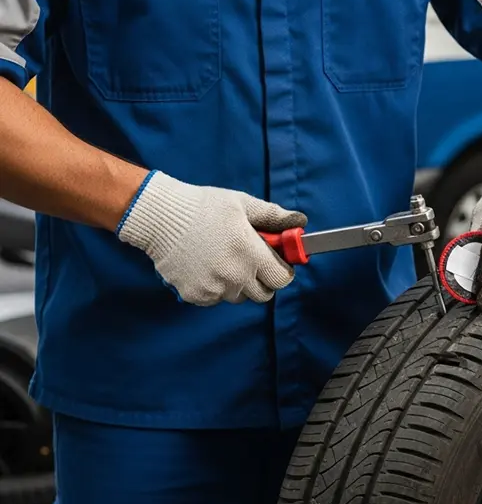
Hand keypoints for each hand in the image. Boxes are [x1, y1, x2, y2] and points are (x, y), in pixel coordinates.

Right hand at [117, 171, 306, 305]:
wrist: (160, 217)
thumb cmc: (204, 207)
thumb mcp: (243, 205)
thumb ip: (274, 216)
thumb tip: (300, 222)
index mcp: (251, 253)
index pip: (282, 279)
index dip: (282, 271)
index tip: (276, 262)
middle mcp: (235, 275)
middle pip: (263, 294)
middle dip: (262, 280)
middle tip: (251, 262)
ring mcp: (214, 288)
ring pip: (238, 297)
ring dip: (238, 284)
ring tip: (224, 260)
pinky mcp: (195, 295)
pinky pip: (215, 299)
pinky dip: (215, 288)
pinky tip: (206, 266)